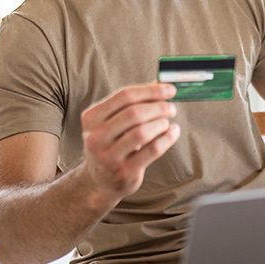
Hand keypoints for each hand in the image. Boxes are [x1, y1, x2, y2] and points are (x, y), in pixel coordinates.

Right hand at [80, 83, 180, 199]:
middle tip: (171, 107)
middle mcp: (96, 137)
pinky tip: (173, 132)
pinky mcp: (124, 172)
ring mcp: (109, 156)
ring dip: (162, 123)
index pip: (124, 96)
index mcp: (91, 118)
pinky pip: (152, 150)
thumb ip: (133, 103)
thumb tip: (160, 83)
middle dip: (159, 107)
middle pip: (134, 113)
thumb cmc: (111, 143)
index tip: (170, 89)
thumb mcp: (113, 121)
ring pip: (142, 132)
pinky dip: (167, 138)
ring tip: (168, 122)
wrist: (99, 180)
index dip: (151, 90)